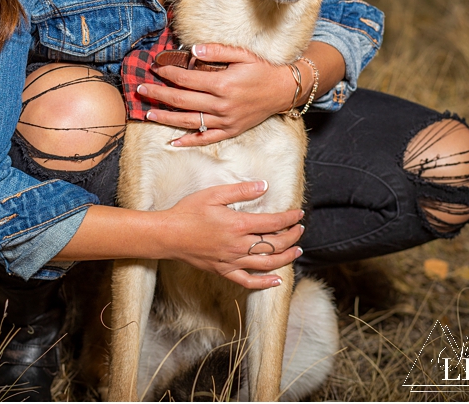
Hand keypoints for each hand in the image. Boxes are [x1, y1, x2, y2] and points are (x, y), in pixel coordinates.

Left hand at [138, 43, 299, 145]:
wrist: (284, 90)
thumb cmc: (263, 70)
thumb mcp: (243, 55)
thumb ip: (218, 51)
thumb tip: (193, 50)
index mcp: (223, 84)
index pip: (187, 79)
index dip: (168, 73)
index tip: (156, 68)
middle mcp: (221, 104)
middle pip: (182, 100)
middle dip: (159, 94)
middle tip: (141, 89)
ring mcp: (225, 120)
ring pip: (189, 121)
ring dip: (166, 118)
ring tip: (148, 113)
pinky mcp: (231, 130)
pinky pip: (207, 138)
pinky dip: (189, 141)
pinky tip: (174, 141)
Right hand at [162, 180, 304, 288]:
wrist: (168, 235)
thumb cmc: (189, 212)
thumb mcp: (215, 194)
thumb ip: (242, 190)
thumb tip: (264, 186)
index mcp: (238, 224)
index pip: (273, 223)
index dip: (289, 218)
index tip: (299, 214)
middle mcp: (238, 245)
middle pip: (274, 244)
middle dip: (292, 237)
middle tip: (300, 230)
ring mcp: (231, 261)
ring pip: (266, 264)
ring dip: (286, 258)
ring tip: (297, 251)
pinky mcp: (223, 271)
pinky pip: (247, 281)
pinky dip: (264, 283)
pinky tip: (276, 281)